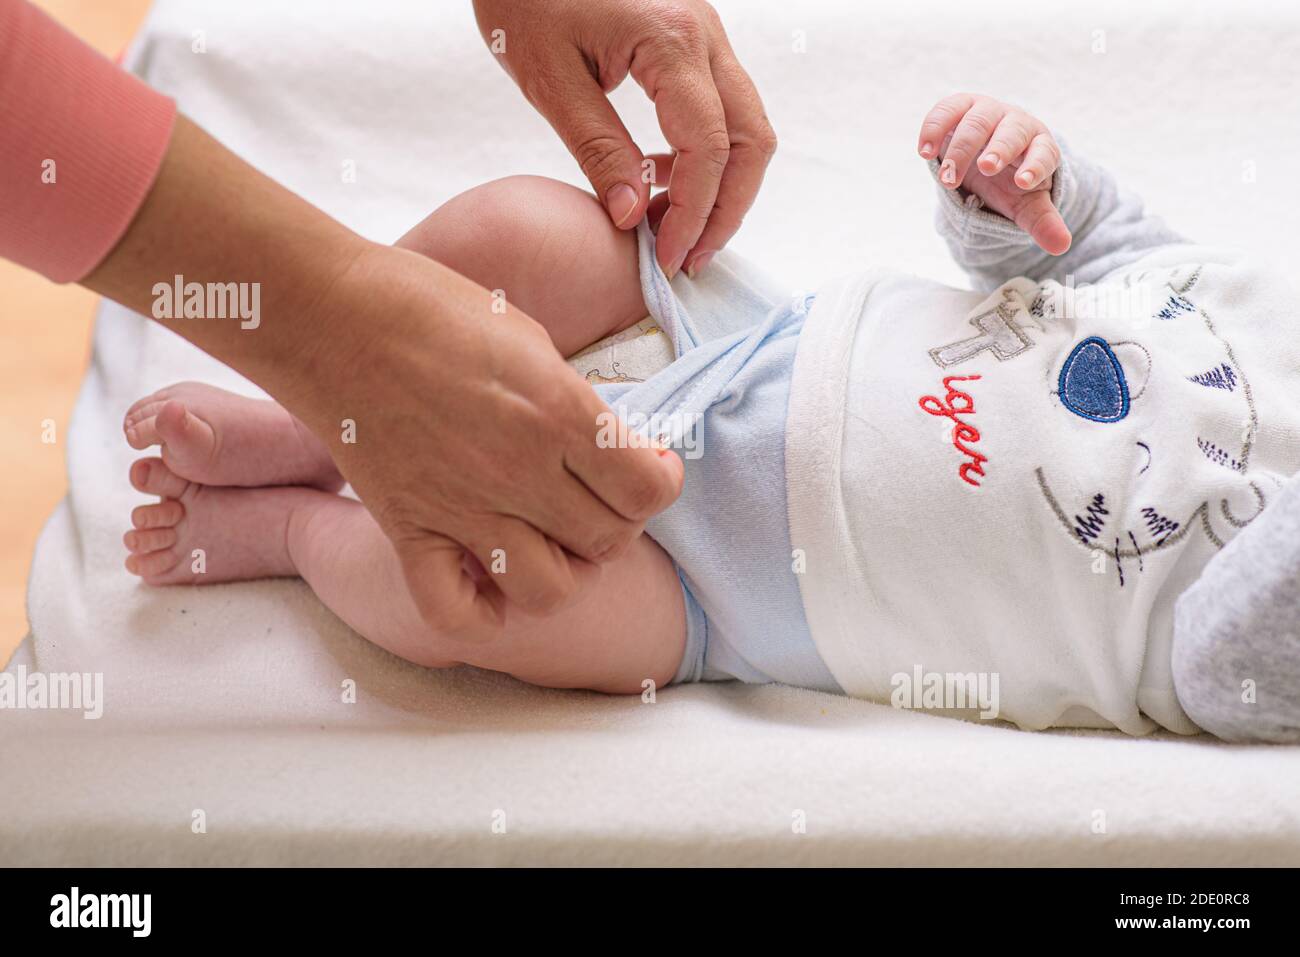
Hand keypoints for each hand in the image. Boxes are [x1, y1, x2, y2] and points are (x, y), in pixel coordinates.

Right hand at [300, 243, 685, 637]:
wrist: (330, 316)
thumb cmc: (430, 307)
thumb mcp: (529, 338)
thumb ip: (571, 403)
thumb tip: (600, 443)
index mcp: (557, 411)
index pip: (648, 488)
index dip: (660, 481)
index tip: (648, 465)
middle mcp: (519, 470)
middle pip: (608, 541)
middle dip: (618, 522)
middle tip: (598, 496)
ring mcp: (462, 509)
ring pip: (550, 591)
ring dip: (563, 571)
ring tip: (550, 538)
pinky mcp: (411, 531)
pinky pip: (457, 613)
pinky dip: (480, 612)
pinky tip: (487, 575)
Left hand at [472, 0, 776, 277]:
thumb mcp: (550, 79)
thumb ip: (597, 150)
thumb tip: (632, 218)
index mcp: (672, 41)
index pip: (708, 149)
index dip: (693, 214)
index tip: (667, 258)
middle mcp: (705, 35)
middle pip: (751, 140)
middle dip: (726, 209)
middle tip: (688, 258)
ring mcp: (706, 35)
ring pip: (747, 126)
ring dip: (724, 186)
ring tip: (677, 230)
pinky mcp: (694, 41)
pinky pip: (724, 108)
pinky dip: (710, 156)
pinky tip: (662, 180)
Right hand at [917, 94, 1071, 255]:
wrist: (987, 156)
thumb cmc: (1009, 181)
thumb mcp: (1026, 205)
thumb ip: (1042, 223)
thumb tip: (1062, 247)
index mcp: (1039, 145)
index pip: (1044, 151)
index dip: (1036, 165)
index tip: (1023, 183)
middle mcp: (1016, 124)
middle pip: (1011, 130)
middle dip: (998, 149)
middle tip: (984, 170)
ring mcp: (987, 112)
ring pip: (977, 119)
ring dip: (961, 148)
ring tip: (947, 179)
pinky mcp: (960, 108)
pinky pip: (947, 109)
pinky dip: (934, 128)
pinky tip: (924, 153)